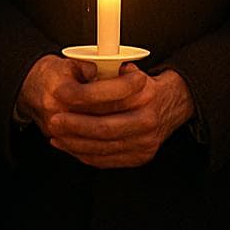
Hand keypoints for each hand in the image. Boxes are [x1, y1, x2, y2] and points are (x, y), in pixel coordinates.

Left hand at [16, 55, 193, 168]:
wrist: (174, 104)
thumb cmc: (148, 87)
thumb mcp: (134, 71)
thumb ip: (112, 71)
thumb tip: (87, 69)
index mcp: (145, 94)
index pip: (109, 100)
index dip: (83, 101)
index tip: (63, 100)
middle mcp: (147, 120)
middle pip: (104, 128)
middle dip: (74, 127)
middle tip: (55, 121)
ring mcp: (145, 142)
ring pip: (103, 148)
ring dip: (75, 143)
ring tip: (58, 135)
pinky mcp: (141, 157)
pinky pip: (107, 160)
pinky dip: (85, 154)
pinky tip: (71, 146)